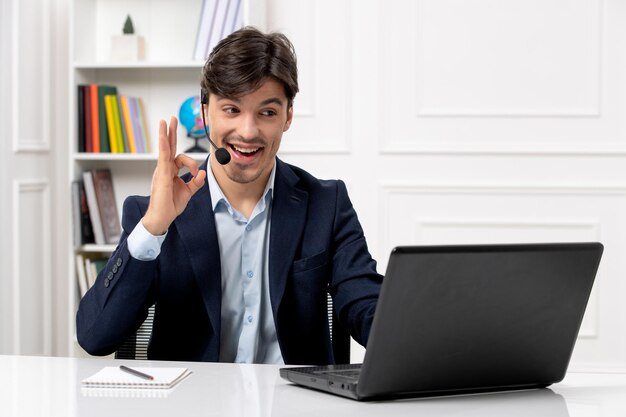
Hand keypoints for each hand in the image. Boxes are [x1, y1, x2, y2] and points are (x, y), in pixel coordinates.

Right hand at [142, 117, 206, 234]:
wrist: (161, 218)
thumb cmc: (170, 206)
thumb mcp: (188, 192)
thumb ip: (196, 182)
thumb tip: (202, 172)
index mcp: (170, 172)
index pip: (180, 158)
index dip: (192, 163)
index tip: (196, 174)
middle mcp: (165, 168)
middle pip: (169, 147)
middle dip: (171, 132)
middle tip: (171, 119)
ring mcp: (162, 171)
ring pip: (165, 149)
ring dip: (165, 134)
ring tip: (165, 122)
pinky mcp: (162, 175)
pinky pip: (163, 157)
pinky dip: (164, 146)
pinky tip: (164, 137)